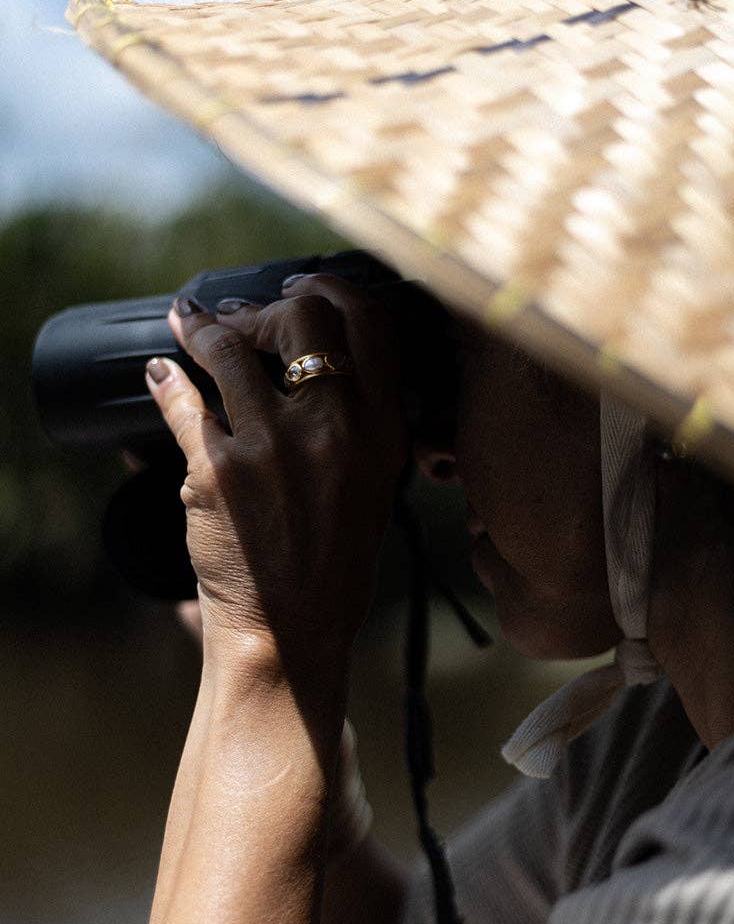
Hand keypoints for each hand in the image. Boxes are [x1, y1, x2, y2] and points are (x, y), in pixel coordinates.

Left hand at [144, 273, 408, 676]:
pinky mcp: (216, 470)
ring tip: (190, 324)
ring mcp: (272, 445)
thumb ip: (363, 427)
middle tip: (242, 317)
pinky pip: (183, 400)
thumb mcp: (375, 490)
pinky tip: (162, 371)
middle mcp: (334, 426)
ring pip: (230, 347)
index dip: (332, 290)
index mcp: (382, 431)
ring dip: (204, 328)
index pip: (370, 324)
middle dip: (266, 307)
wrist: (291, 633)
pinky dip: (167, 379)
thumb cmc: (336, 570)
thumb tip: (326, 371)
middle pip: (303, 316)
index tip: (305, 290)